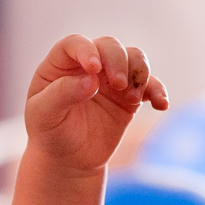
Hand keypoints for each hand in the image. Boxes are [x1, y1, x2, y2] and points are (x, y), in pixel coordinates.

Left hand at [24, 34, 168, 174]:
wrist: (69, 160)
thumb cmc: (50, 133)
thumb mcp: (44, 116)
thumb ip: (62, 94)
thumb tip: (92, 79)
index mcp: (60, 64)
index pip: (75, 43)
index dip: (86, 50)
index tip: (93, 68)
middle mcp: (88, 65)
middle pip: (109, 45)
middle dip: (118, 61)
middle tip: (119, 85)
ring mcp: (110, 79)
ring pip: (133, 57)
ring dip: (139, 72)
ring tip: (133, 98)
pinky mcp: (129, 97)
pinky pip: (149, 85)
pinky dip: (157, 91)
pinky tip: (161, 105)